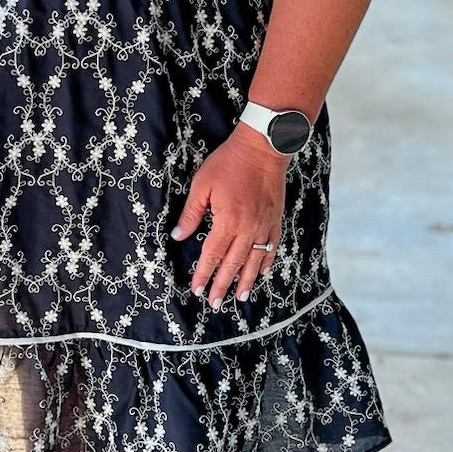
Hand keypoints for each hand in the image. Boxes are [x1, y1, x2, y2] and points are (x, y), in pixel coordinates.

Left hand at [171, 126, 288, 304]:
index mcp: (228, 221)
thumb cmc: (229, 163)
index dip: (203, 274)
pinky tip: (261, 273)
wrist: (263, 148)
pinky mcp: (275, 219)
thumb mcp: (202, 185)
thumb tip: (177, 236)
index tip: (197, 290)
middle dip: (222, 285)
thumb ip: (191, 214)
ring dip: (246, 281)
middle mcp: (248, 228)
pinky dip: (266, 262)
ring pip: (254, 260)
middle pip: (233, 264)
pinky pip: (271, 247)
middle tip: (214, 303)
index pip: (212, 255)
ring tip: (240, 297)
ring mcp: (264, 225)